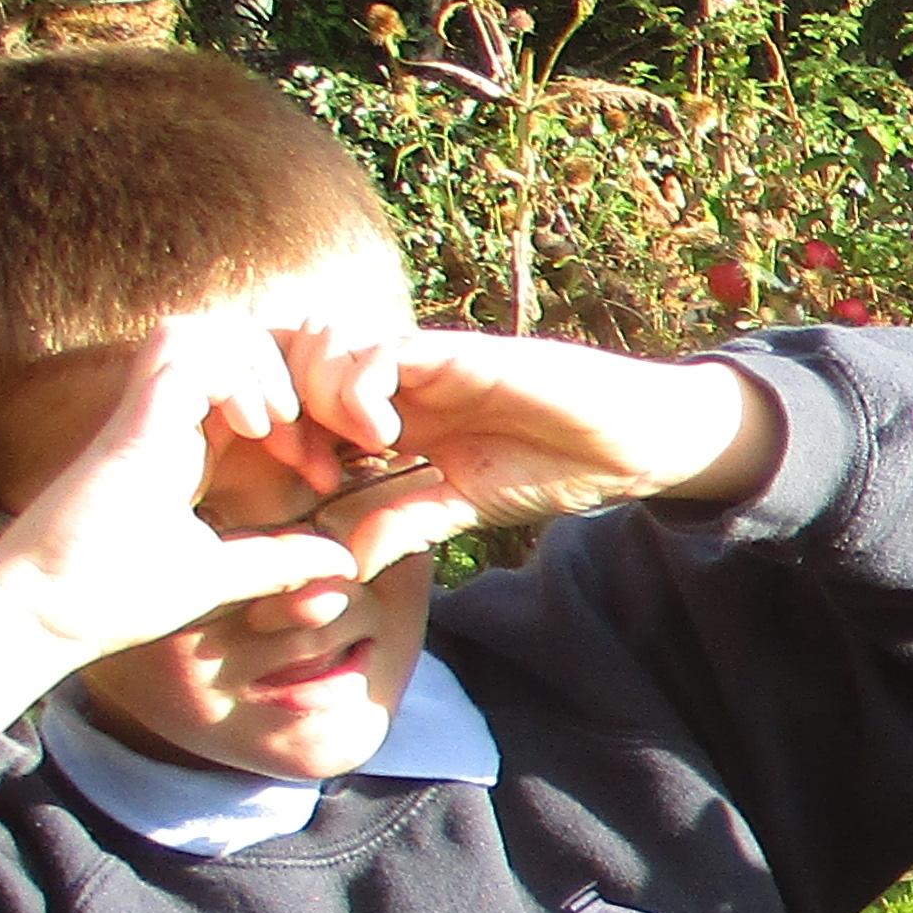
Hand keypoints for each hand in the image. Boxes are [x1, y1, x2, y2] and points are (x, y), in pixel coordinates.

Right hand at [0, 320, 364, 728]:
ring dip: (259, 363)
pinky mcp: (131, 424)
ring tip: (283, 423)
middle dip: (291, 376)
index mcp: (184, 444)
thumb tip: (342, 561)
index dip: (300, 414)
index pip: (250, 384)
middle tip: (317, 444)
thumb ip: (278, 561)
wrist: (45, 614)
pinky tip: (256, 429)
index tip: (324, 476)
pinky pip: (185, 354)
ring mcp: (143, 414)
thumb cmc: (116, 597)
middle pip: (231, 339)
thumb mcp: (219, 575)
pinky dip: (233, 376)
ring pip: (204, 329)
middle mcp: (163, 418)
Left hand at [278, 324, 784, 566]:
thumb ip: (404, 524)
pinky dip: (361, 388)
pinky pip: (381, 350)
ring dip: (319, 396)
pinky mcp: (455, 352)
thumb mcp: (464, 509)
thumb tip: (341, 566)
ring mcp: (423, 362)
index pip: (306, 403)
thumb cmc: (556, 471)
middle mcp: (399, 380)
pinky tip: (384, 432)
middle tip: (305, 466)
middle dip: (284, 410)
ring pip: (326, 345)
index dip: (284, 438)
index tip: (300, 488)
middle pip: (297, 362)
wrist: (628, 445)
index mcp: (394, 414)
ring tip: (352, 447)